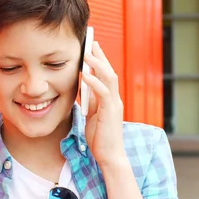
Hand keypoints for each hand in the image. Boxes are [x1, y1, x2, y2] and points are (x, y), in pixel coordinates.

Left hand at [81, 41, 127, 167]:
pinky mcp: (110, 112)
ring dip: (98, 65)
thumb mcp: (93, 116)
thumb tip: (83, 88)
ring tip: (87, 54)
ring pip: (109, 78)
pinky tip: (85, 75)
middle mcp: (115, 100)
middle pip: (110, 72)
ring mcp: (114, 105)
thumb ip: (91, 102)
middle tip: (92, 42)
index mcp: (111, 100)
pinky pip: (103, 93)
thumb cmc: (100, 139)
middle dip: (100, 57)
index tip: (92, 49)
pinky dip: (94, 82)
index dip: (100, 61)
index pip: (107, 76)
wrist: (109, 156)